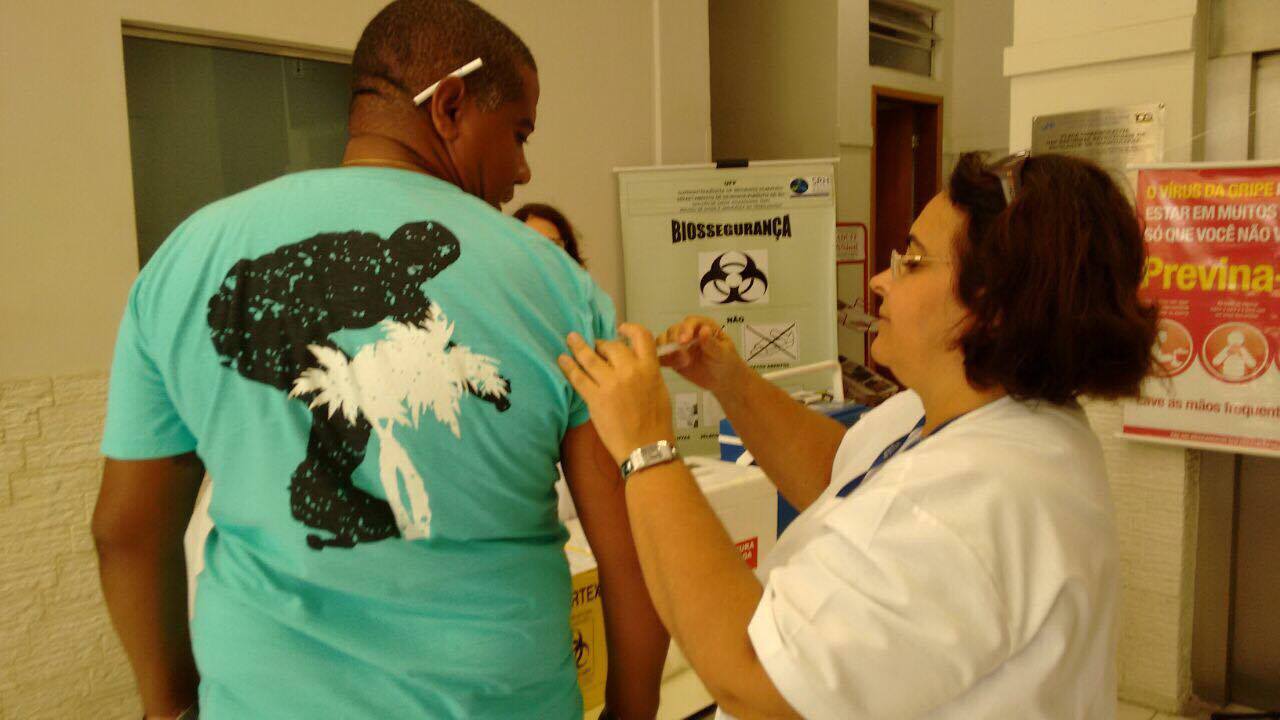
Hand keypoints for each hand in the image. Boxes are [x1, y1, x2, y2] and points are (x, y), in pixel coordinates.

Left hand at [558, 325, 675, 463]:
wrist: (647, 447)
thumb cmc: (657, 423)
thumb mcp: (660, 390)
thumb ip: (647, 373)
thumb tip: (635, 364)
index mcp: (649, 368)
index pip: (641, 336)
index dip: (630, 328)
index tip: (620, 328)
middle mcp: (629, 371)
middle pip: (611, 346)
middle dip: (602, 344)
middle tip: (595, 347)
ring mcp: (610, 384)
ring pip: (590, 358)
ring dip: (578, 347)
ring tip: (570, 339)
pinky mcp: (595, 398)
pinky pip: (578, 378)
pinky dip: (568, 367)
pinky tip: (562, 360)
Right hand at [657, 316, 744, 394]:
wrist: (723, 379)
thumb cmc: (726, 361)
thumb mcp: (723, 353)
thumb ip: (712, 343)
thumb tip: (703, 330)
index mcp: (703, 326)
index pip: (691, 322)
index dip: (685, 329)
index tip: (683, 341)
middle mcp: (688, 332)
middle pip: (674, 330)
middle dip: (674, 341)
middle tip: (682, 357)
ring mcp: (679, 345)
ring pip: (664, 340)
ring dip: (666, 350)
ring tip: (679, 364)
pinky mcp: (672, 357)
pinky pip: (661, 355)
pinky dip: (661, 359)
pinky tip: (668, 366)